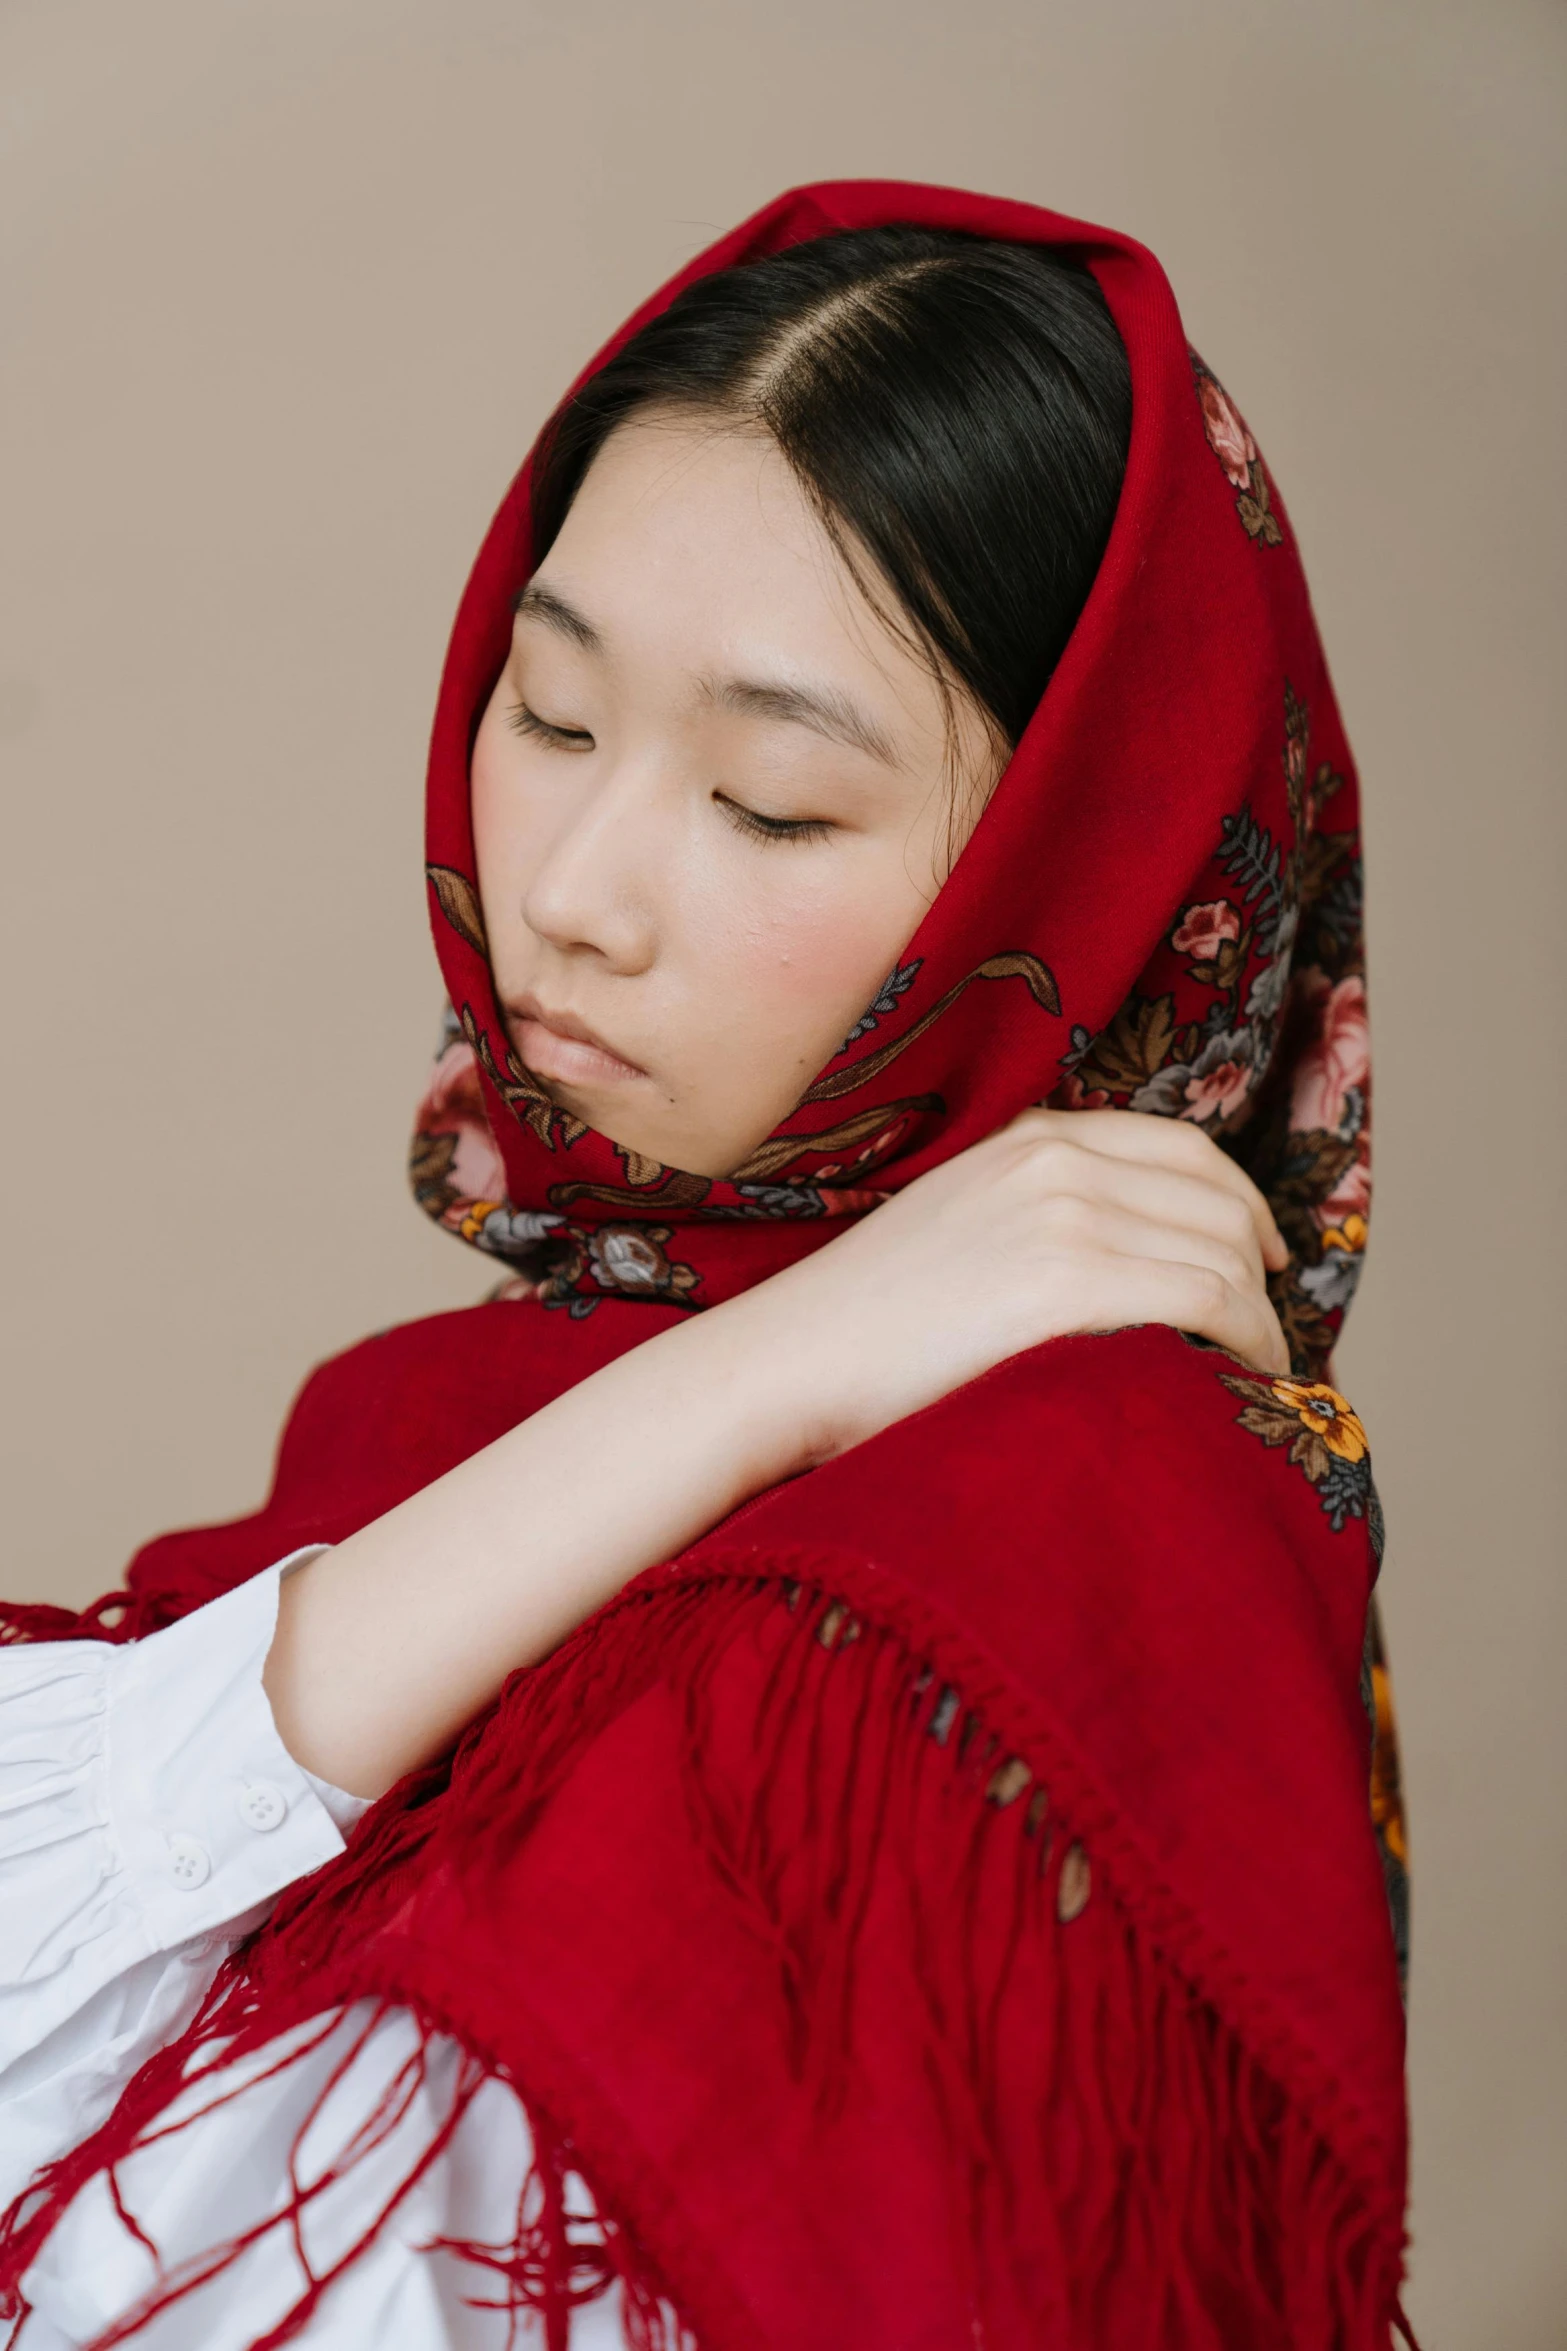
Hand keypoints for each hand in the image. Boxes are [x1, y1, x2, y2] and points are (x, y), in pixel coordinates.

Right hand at [730, 1106, 1289, 1465]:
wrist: (791, 1360)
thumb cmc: (867, 1325)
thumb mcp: (959, 1223)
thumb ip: (1037, 1212)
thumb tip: (1129, 1260)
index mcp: (1032, 1137)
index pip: (1185, 1150)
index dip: (1245, 1205)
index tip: (1266, 1260)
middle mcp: (1057, 1158)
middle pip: (1218, 1206)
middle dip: (1260, 1274)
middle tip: (1266, 1339)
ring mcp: (1064, 1213)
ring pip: (1224, 1256)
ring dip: (1260, 1319)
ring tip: (1258, 1373)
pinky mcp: (1067, 1280)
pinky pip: (1208, 1300)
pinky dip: (1248, 1342)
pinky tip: (1242, 1381)